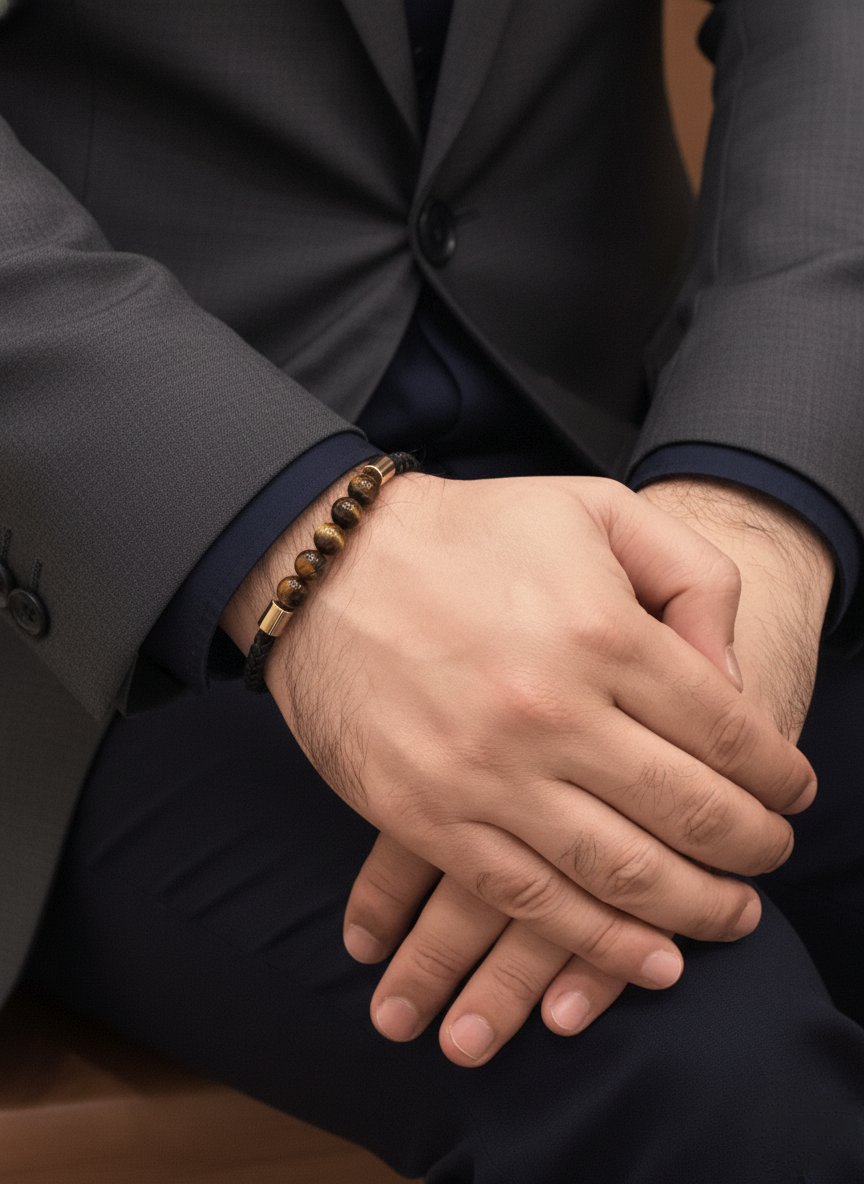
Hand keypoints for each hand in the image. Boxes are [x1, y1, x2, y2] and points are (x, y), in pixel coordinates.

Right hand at [340, 479, 832, 1066]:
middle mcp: (552, 711)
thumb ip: (690, 577)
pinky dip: (600, 943)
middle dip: (754, 848)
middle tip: (772, 858)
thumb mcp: (595, 511)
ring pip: (621, 873)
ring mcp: (486, 773)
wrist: (328, 568)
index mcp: (602, 632)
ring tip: (732, 917)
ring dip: (695, 909)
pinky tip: (649, 959)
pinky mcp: (426, 817)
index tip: (794, 794)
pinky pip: (530, 900)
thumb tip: (732, 683)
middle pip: (690, 812)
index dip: (778, 775)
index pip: (727, 731)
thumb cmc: (468, 534)